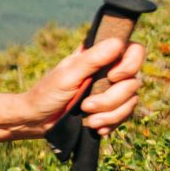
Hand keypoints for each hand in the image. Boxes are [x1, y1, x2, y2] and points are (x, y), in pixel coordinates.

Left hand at [25, 35, 144, 136]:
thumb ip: (92, 60)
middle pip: (133, 82)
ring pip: (131, 101)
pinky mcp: (111, 109)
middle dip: (111, 99)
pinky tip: (96, 127)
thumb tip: (118, 43)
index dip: (131, 64)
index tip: (113, 76)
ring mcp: (112, 91)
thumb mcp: (67, 75)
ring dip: (110, 114)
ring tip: (90, 121)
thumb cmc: (46, 93)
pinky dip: (111, 123)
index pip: (134, 50)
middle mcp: (109, 71)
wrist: (36, 120)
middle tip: (86, 106)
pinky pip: (125, 115)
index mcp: (99, 56)